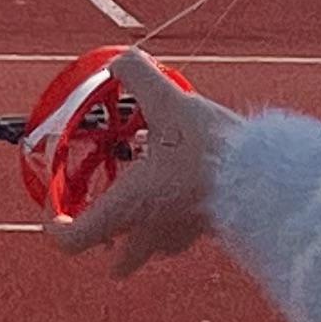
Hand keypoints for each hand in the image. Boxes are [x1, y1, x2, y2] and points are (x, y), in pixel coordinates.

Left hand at [45, 49, 237, 279]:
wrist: (266, 178)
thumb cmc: (208, 151)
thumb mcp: (168, 102)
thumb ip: (140, 76)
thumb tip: (121, 59)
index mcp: (127, 209)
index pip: (72, 242)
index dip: (55, 228)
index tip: (54, 210)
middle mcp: (151, 232)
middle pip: (119, 262)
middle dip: (110, 244)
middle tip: (106, 218)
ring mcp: (183, 236)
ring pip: (154, 248)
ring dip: (146, 229)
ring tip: (149, 191)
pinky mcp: (211, 228)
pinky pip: (185, 231)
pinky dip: (178, 215)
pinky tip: (188, 182)